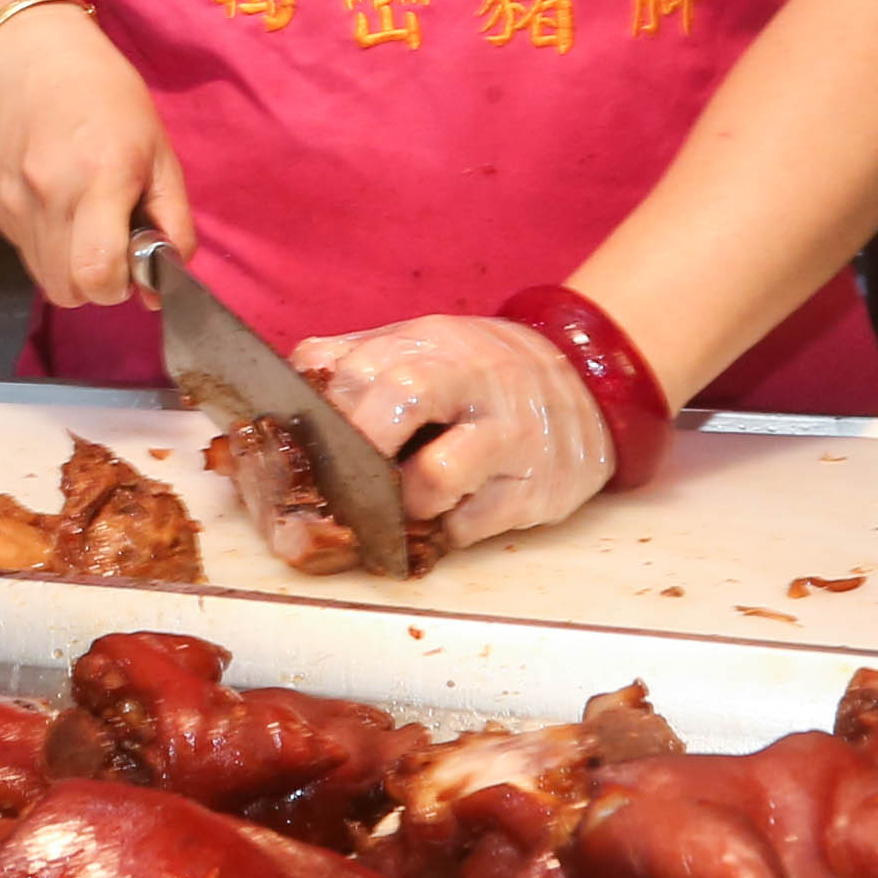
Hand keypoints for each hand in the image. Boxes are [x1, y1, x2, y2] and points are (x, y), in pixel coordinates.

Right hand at [0, 6, 182, 305]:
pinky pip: (20, 246)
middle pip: (65, 290)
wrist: (33, 56)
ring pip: (40, 273)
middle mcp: (47, 193)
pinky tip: (50, 196)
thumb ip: (170, 222)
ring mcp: (9, 199)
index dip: (117, 286)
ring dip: (66, 262)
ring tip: (79, 215)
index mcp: (100, 179)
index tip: (129, 266)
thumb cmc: (109, 98)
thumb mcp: (160, 153)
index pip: (96, 276)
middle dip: (93, 283)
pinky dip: (41, 238)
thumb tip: (161, 290)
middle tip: (107, 246)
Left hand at [294, 314, 616, 546]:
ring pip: (434, 478)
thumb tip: (289, 384)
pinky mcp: (536, 491)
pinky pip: (469, 526)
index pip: (358, 369)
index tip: (313, 445)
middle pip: (399, 399)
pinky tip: (442, 519)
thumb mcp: (423, 346)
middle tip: (346, 481)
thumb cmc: (480, 372)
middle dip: (357, 451)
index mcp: (432, 345)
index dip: (327, 413)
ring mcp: (509, 438)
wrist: (588, 383)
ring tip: (402, 504)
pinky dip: (443, 532)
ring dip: (401, 504)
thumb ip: (355, 359)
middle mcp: (473, 383)